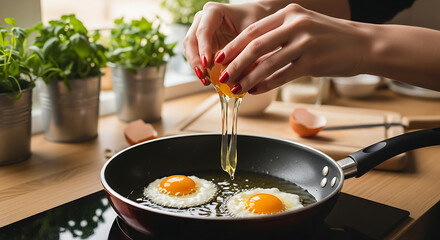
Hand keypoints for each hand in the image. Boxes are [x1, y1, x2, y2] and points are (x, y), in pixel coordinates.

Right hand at [183, 2, 264, 84]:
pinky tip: (207, 79)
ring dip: (195, 66)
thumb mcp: (252, 33)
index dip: (203, 48)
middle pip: (191, 40)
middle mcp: (203, 19)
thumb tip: (232, 74)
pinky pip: (196, 56)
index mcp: (213, 11)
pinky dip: (200, 68)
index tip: (207, 63)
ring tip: (205, 80)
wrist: (256, 18)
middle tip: (203, 75)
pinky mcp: (202, 43)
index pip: (203, 30)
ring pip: (190, 49)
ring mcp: (200, 31)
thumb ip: (241, 49)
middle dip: (195, 59)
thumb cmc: (255, 21)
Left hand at [216, 4, 371, 94]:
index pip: (253, 31)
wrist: (364, 44)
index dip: (233, 46)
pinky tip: (256, 91)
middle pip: (255, 46)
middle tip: (223, 77)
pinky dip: (266, 85)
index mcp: (289, 13)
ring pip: (267, 63)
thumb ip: (277, 37)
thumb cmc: (329, 38)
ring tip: (236, 89)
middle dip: (235, 64)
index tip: (219, 59)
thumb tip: (249, 58)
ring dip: (248, 78)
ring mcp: (305, 43)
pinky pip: (283, 76)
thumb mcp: (303, 28)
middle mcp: (296, 24)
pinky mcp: (314, 61)